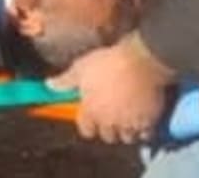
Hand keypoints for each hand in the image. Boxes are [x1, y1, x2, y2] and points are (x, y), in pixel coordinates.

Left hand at [50, 33, 173, 144]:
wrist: (139, 61)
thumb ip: (65, 80)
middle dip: (107, 129)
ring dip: (125, 131)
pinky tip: (142, 119)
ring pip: (126, 137)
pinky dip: (143, 130)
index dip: (88, 124)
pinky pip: (145, 134)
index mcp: (90, 110)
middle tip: (109, 116)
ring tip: (125, 119)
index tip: (90, 117)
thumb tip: (49, 85)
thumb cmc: (108, 63)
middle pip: (107, 136)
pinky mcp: (148, 120)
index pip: (86, 129)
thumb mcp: (80, 68)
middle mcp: (109, 121)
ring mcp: (129, 122)